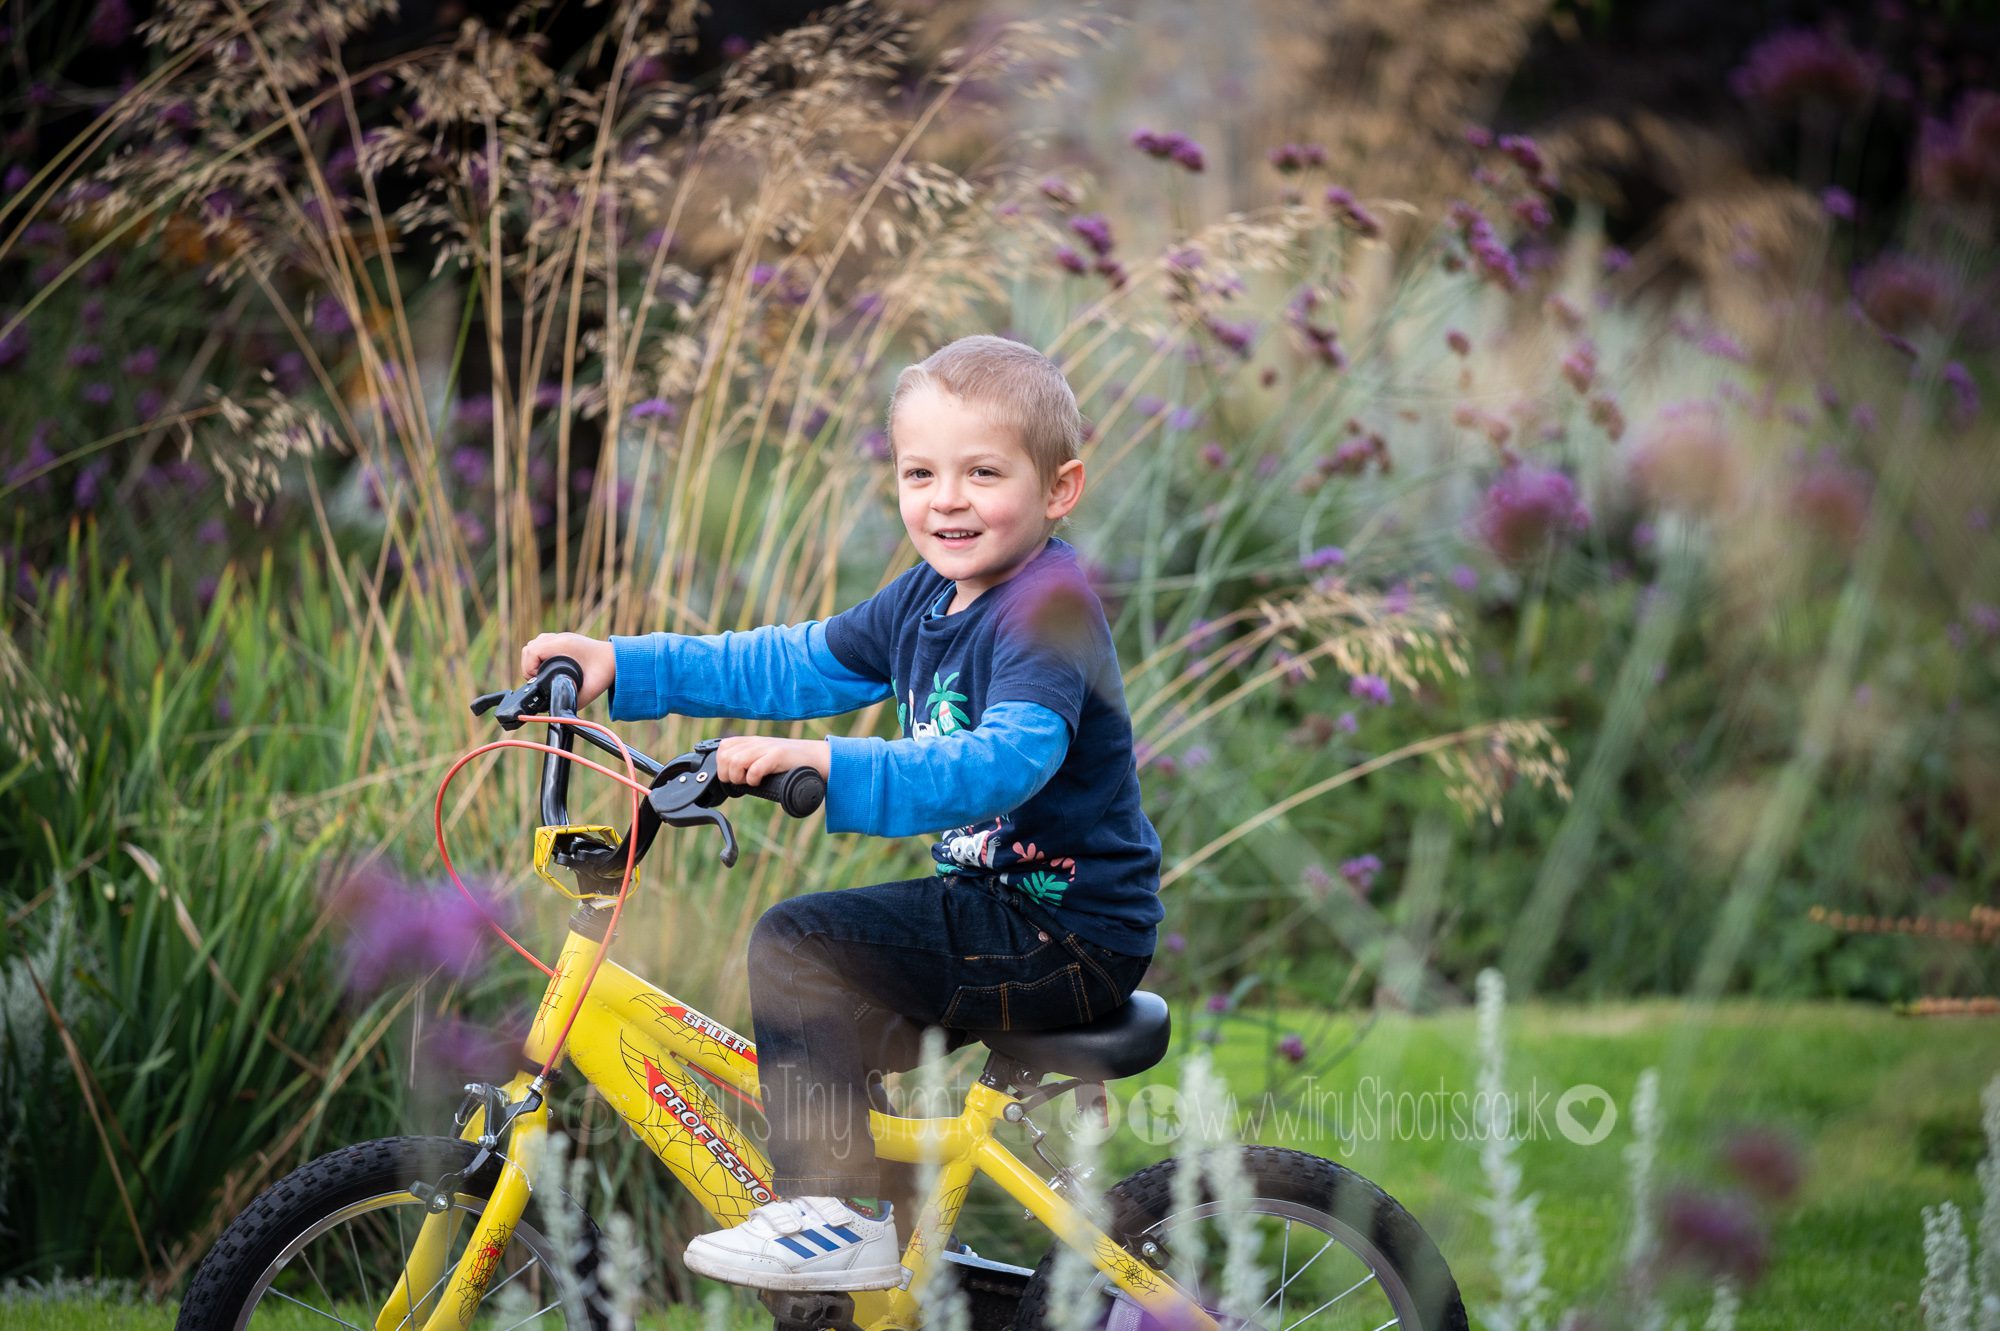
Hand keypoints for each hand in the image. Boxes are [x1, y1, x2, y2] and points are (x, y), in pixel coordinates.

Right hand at [519, 632, 616, 708]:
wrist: (616, 659)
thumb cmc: (604, 672)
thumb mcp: (587, 691)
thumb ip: (571, 700)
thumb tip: (556, 709)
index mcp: (563, 646)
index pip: (532, 652)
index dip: (529, 669)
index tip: (537, 680)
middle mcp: (560, 639)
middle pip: (530, 648)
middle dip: (529, 666)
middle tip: (539, 679)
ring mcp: (561, 637)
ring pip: (534, 645)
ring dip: (533, 660)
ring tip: (541, 674)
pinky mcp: (563, 640)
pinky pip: (542, 644)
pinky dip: (540, 655)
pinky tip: (547, 666)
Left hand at [714, 736, 830, 786]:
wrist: (817, 757)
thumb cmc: (792, 762)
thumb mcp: (767, 756)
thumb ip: (751, 760)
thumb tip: (732, 777)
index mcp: (752, 742)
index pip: (723, 747)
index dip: (722, 764)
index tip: (731, 776)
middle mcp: (757, 742)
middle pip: (726, 756)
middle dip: (727, 774)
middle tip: (739, 782)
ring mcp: (768, 748)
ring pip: (736, 761)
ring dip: (738, 777)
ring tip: (748, 782)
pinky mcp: (778, 756)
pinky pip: (756, 768)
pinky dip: (753, 779)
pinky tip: (759, 782)